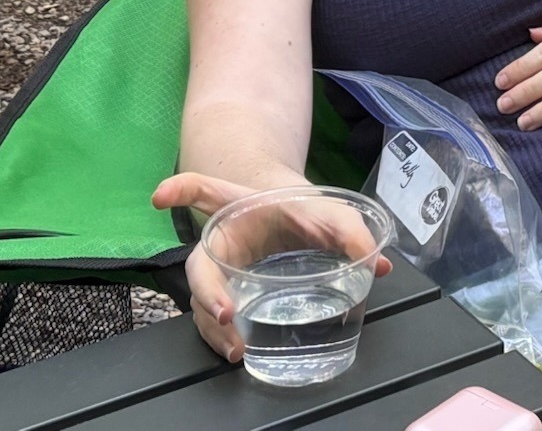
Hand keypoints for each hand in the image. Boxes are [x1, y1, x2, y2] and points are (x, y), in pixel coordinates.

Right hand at [151, 172, 391, 362]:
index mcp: (239, 207)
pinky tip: (238, 351)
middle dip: (207, 290)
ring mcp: (221, 271)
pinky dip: (221, 336)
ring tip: (235, 346)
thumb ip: (353, 232)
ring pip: (203, 302)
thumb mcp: (328, 213)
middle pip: (199, 267)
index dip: (182, 190)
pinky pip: (214, 319)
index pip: (205, 191)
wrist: (292, 216)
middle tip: (225, 310)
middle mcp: (222, 242)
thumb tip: (380, 264)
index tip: (160, 196)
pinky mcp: (228, 295)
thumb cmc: (301, 210)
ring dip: (213, 326)